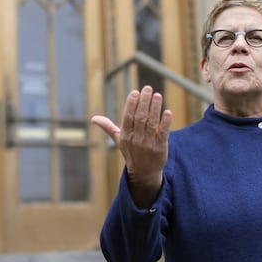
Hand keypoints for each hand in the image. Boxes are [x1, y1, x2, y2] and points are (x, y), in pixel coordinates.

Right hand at [91, 85, 172, 206]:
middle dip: (144, 102)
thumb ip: (108, 127)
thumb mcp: (119, 140)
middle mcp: (137, 139)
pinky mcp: (160, 147)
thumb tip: (93, 118)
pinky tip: (168, 112)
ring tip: (157, 95)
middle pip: (140, 117)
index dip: (132, 104)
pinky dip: (165, 122)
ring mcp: (149, 143)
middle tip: (148, 88)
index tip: (136, 92)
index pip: (128, 117)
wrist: (144, 173)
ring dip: (155, 108)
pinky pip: (163, 133)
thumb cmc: (131, 153)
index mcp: (126, 135)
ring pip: (152, 123)